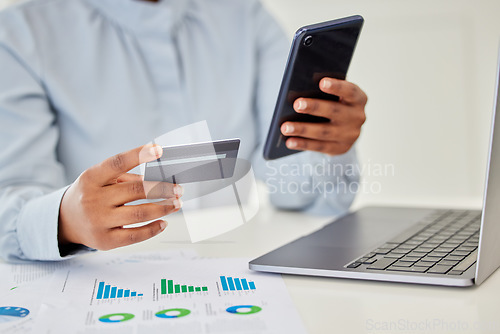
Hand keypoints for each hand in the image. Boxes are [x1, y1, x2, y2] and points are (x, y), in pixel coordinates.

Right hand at [58, 144, 182, 250]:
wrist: (65, 221)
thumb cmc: (91, 194)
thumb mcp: (100, 180)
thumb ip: (127, 177)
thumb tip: (162, 179)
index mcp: (91, 178)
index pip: (117, 163)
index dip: (139, 155)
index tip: (160, 150)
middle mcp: (93, 199)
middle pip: (135, 191)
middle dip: (162, 189)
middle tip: (179, 189)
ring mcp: (98, 221)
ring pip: (139, 214)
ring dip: (163, 208)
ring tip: (177, 203)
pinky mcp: (105, 241)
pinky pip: (135, 236)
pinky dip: (153, 229)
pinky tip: (164, 222)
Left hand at [280, 78, 366, 155]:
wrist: (346, 128)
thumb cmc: (334, 103)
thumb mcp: (334, 95)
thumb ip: (323, 91)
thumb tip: (299, 92)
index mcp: (358, 98)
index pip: (349, 91)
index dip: (337, 86)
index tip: (321, 82)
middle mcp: (358, 117)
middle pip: (335, 111)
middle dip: (314, 107)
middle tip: (296, 104)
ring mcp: (350, 135)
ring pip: (324, 131)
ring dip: (303, 129)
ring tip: (285, 128)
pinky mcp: (341, 148)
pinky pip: (320, 146)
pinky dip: (303, 144)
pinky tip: (289, 142)